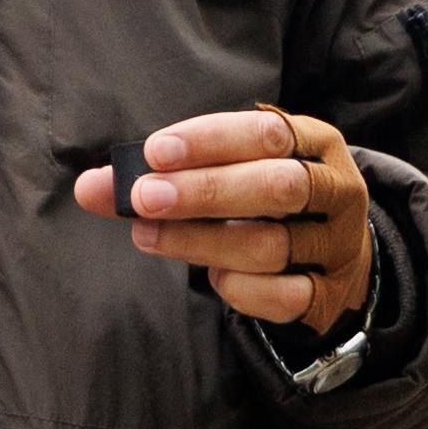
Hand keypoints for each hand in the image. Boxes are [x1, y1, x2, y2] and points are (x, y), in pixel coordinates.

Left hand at [73, 106, 371, 331]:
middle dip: (205, 191)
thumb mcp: (227, 172)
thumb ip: (162, 176)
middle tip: (144, 198)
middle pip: (276, 187)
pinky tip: (215, 276)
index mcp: (314, 143)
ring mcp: (337, 245)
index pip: (266, 132)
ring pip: (271, 245)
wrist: (330, 256)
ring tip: (149, 236)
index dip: (209, 140)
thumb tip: (89, 188)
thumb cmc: (260, 202)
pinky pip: (284, 296)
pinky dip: (241, 289)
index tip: (154, 152)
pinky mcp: (329, 295)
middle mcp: (337, 190)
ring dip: (202, 241)